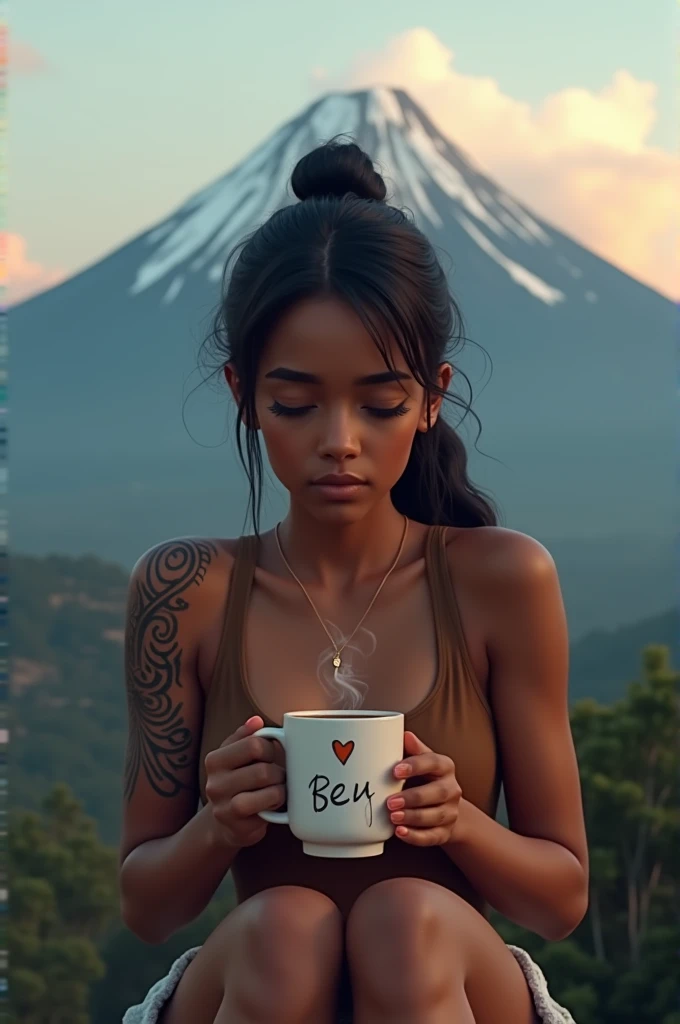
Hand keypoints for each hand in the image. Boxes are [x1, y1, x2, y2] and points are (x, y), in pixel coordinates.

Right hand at [203, 716, 285, 849]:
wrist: (225, 822)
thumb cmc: (237, 782)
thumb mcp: (235, 755)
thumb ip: (246, 736)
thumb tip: (256, 720)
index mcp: (215, 760)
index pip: (254, 744)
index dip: (271, 749)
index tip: (270, 757)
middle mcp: (214, 784)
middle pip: (264, 770)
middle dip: (278, 772)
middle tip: (278, 777)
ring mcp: (224, 807)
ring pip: (267, 791)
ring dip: (280, 789)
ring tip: (277, 790)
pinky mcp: (237, 827)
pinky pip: (267, 810)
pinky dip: (276, 804)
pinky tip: (273, 804)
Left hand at [386, 731, 461, 846]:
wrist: (444, 806)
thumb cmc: (426, 778)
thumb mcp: (422, 760)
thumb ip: (413, 749)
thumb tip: (404, 734)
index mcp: (445, 767)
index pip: (433, 762)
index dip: (415, 766)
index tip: (395, 770)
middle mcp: (452, 789)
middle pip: (438, 793)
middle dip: (413, 798)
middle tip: (390, 802)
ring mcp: (450, 812)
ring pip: (435, 816)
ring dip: (413, 817)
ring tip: (393, 817)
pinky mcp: (445, 832)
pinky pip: (432, 836)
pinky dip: (415, 836)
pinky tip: (400, 832)